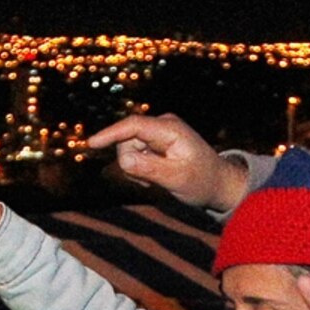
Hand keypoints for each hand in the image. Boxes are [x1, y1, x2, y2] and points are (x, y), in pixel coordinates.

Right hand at [84, 111, 247, 213]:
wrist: (218, 183)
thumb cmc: (202, 182)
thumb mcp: (177, 179)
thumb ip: (150, 168)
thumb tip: (123, 159)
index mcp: (171, 130)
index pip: (134, 126)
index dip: (110, 134)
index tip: (91, 144)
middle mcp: (163, 125)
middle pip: (127, 139)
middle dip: (130, 162)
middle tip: (148, 182)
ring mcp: (159, 132)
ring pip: (128, 147)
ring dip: (135, 167)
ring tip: (154, 180)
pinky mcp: (156, 141)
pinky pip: (134, 153)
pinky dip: (139, 167)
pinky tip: (154, 176)